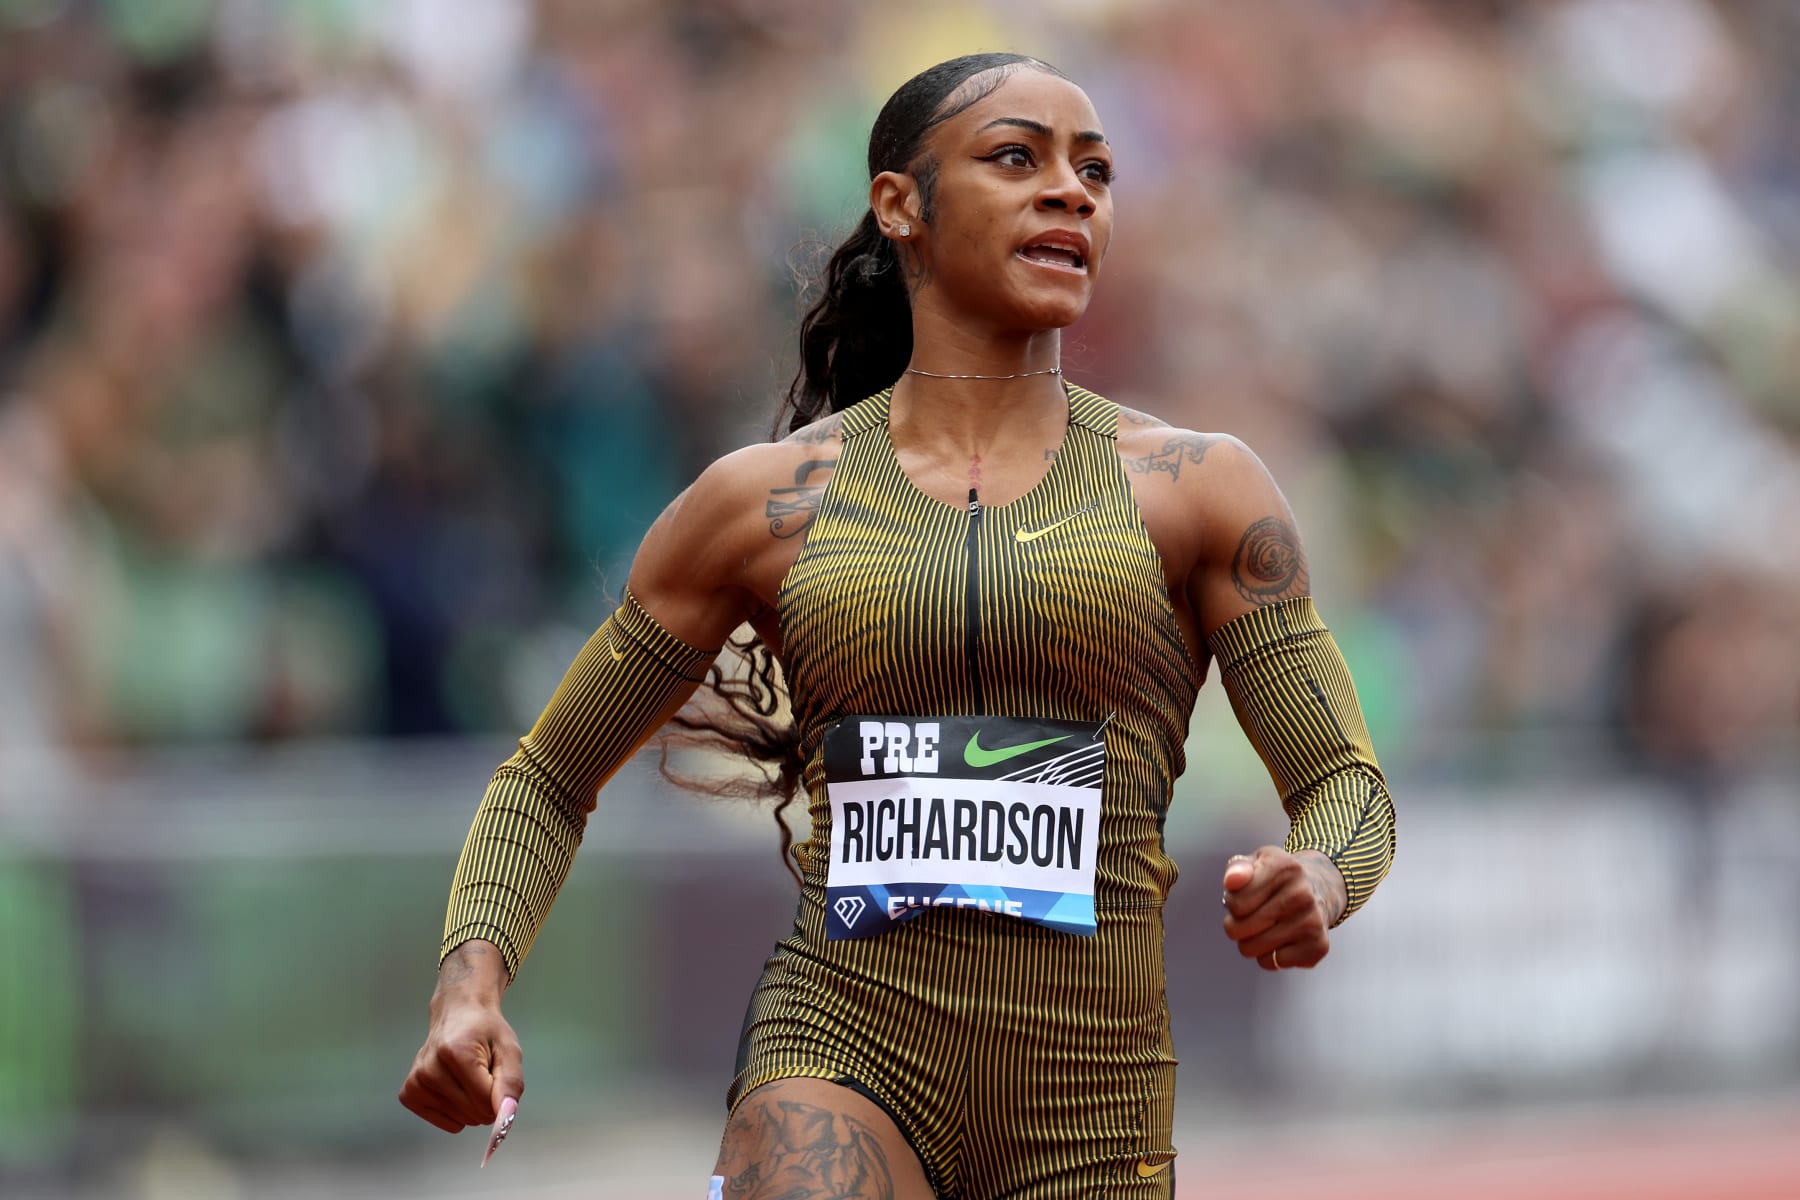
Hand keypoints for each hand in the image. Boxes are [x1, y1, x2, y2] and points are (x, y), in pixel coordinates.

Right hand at [399, 941, 524, 1132]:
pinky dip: (458, 1112)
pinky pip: (448, 1124)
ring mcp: (416, 1083)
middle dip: (488, 1100)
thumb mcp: (508, 1050)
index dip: (500, 1093)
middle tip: (483, 1072)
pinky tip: (454, 1086)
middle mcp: (429, 1069)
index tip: (498, 1074)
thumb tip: (505, 1120)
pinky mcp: (408, 1095)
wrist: (457, 1015)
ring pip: (463, 1121)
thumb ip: (511, 1084)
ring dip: (473, 1105)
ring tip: (468, 1076)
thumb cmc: (486, 1032)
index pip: (486, 1101)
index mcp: (455, 1053)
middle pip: (474, 1113)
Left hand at [1220, 847, 1344, 970]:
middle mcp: (1302, 894)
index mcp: (1284, 868)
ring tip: (1264, 927)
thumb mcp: (1257, 861)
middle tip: (1252, 915)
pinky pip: (1271, 963)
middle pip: (1239, 929)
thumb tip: (1232, 880)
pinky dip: (1269, 956)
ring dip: (1250, 942)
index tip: (1244, 895)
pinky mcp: (1318, 946)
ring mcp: (1312, 922)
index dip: (1232, 902)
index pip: (1235, 903)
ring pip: (1252, 949)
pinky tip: (1281, 939)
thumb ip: (1237, 868)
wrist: (1318, 891)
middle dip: (1236, 925)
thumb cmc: (1277, 879)